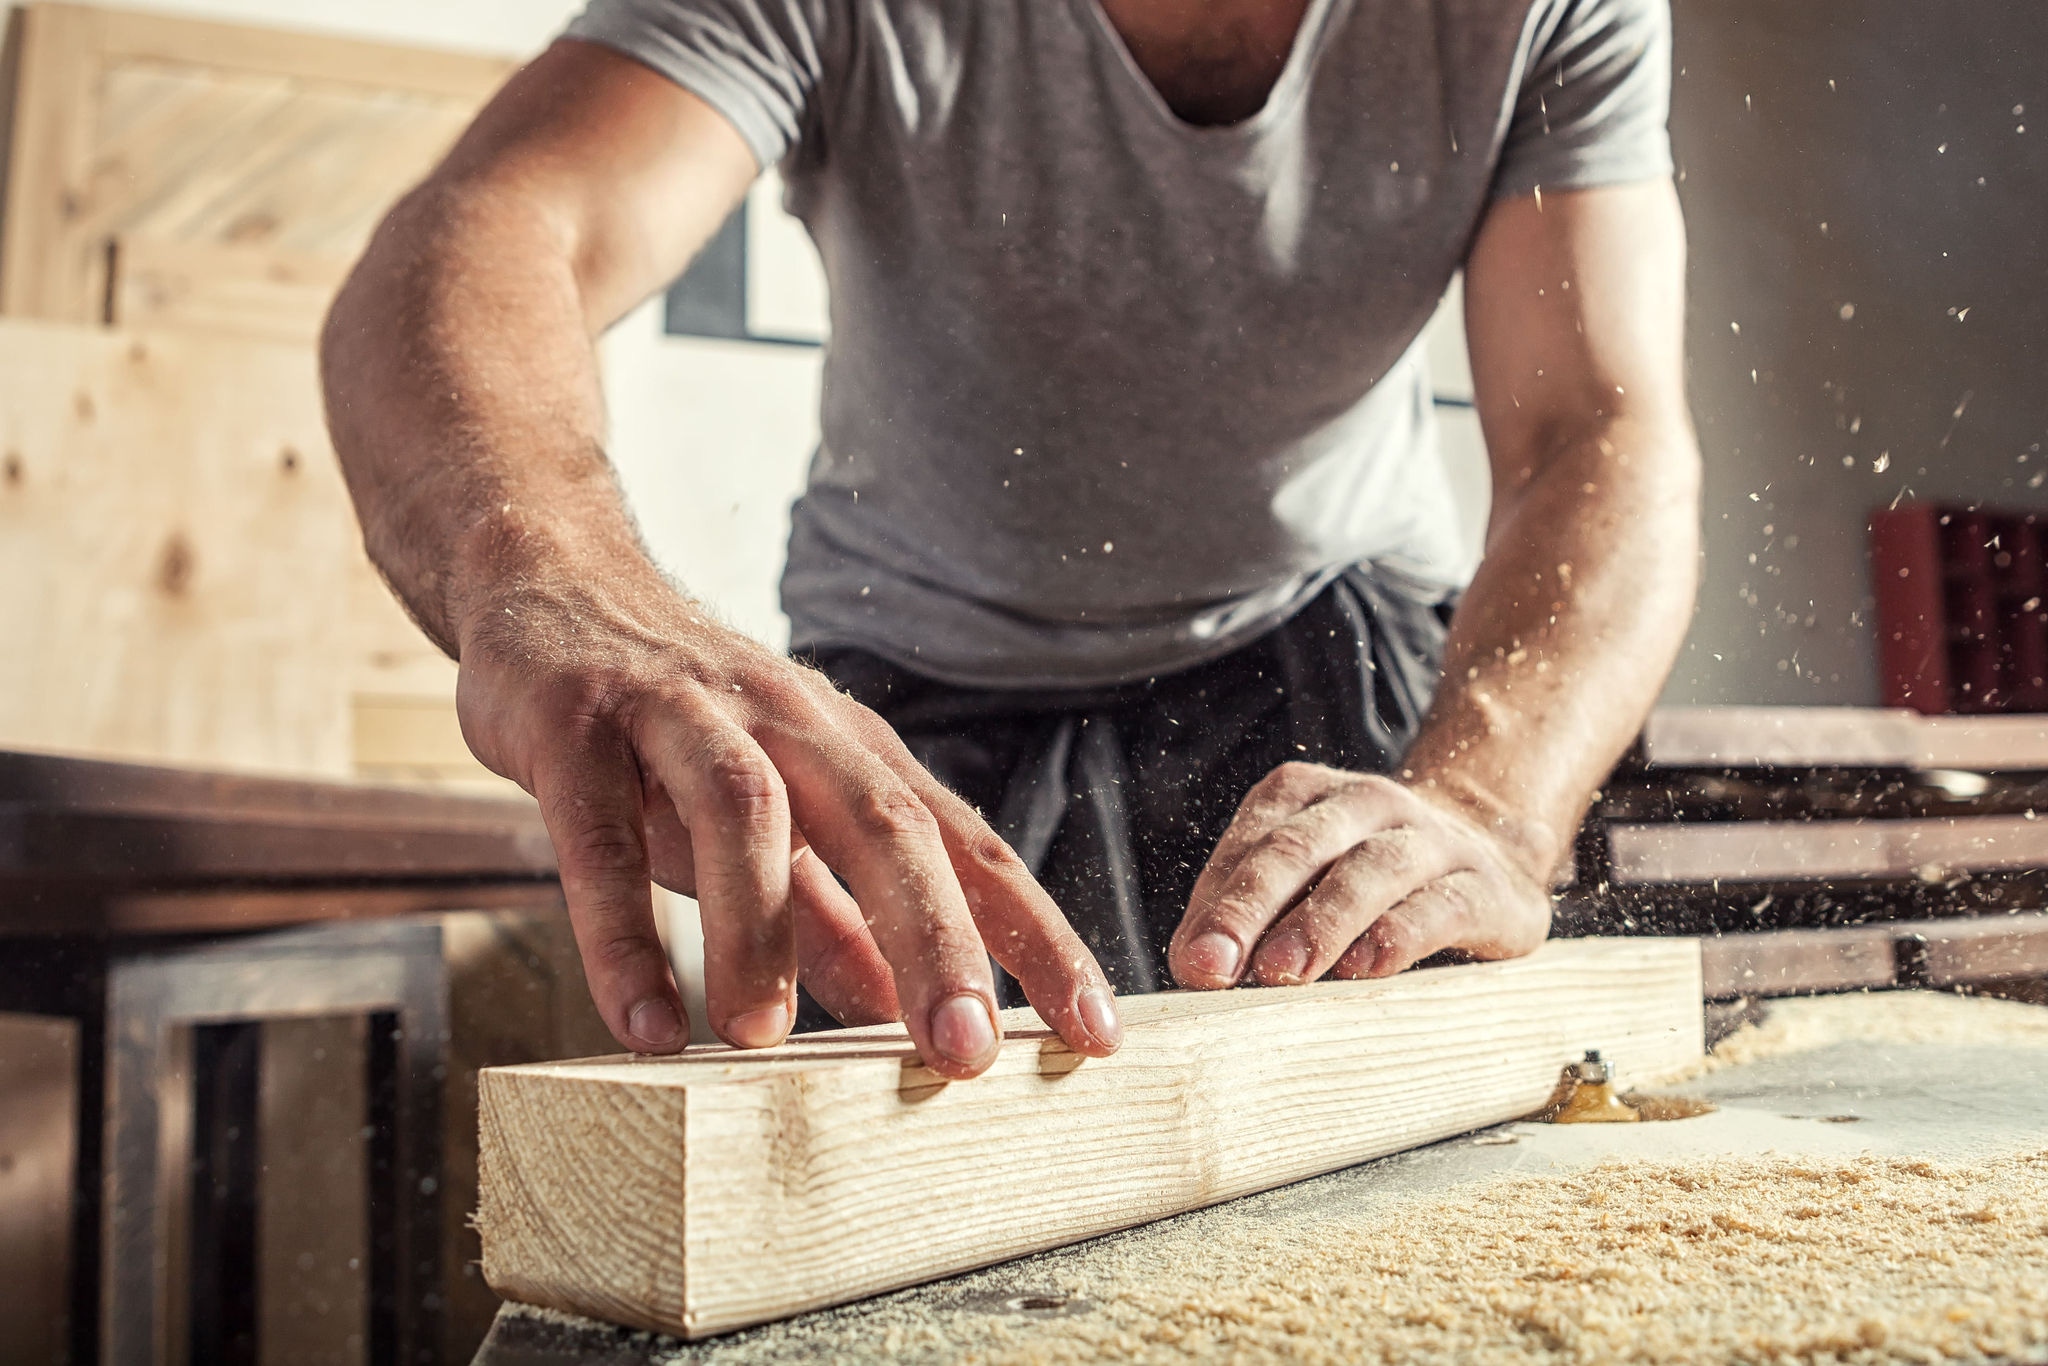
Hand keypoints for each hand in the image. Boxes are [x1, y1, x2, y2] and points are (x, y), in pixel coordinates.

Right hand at [453, 575, 1122, 1077]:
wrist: (553, 579)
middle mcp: (789, 723)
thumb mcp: (773, 816)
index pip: (967, 845)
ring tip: (761, 1039)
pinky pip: (598, 831)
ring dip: (760, 928)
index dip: (1035, 938)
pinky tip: (641, 1019)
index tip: (1096, 1033)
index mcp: (852, 750)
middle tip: (966, 1054)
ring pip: (746, 810)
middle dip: (936, 939)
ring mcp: (683, 712)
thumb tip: (894, 1007)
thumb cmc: (681, 722)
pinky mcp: (578, 722)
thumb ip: (829, 912)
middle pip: (886, 823)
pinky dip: (619, 929)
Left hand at [1168, 762, 1552, 988]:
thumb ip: (1249, 914)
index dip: (1215, 904)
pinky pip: (1439, 906)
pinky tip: (1364, 969)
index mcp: (1306, 794)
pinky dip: (1397, 936)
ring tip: (1281, 971)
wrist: (1493, 855)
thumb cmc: (1368, 882)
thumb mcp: (1305, 879)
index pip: (1250, 843)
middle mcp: (1367, 802)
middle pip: (1296, 848)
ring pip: (1368, 871)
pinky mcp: (1485, 888)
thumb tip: (1194, 966)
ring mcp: (1431, 839)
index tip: (1190, 962)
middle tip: (1213, 967)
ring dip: (1319, 923)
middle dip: (1247, 909)